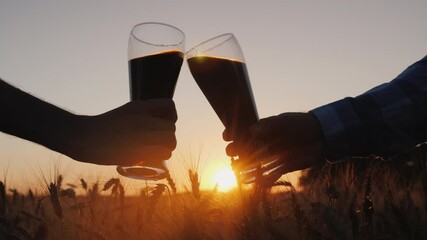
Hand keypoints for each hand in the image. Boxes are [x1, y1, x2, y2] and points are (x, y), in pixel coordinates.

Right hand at [58, 99, 176, 165]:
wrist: (86, 138)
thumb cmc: (107, 124)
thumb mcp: (128, 110)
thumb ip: (147, 112)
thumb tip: (165, 120)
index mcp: (140, 107)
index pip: (170, 106)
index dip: (170, 115)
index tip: (162, 123)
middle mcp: (143, 121)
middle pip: (171, 127)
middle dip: (168, 134)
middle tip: (158, 140)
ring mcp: (141, 137)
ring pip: (171, 142)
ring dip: (167, 147)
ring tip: (157, 149)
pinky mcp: (139, 153)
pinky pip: (163, 154)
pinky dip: (161, 156)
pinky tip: (153, 156)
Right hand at [224, 112, 325, 176]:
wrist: (321, 136)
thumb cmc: (300, 124)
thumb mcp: (284, 122)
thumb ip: (268, 126)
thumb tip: (252, 130)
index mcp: (263, 130)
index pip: (243, 132)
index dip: (233, 134)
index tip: (226, 136)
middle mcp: (265, 143)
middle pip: (245, 149)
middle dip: (235, 152)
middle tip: (231, 153)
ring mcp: (272, 156)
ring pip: (255, 164)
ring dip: (246, 169)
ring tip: (237, 173)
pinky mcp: (282, 166)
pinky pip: (270, 175)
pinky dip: (264, 180)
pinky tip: (257, 184)